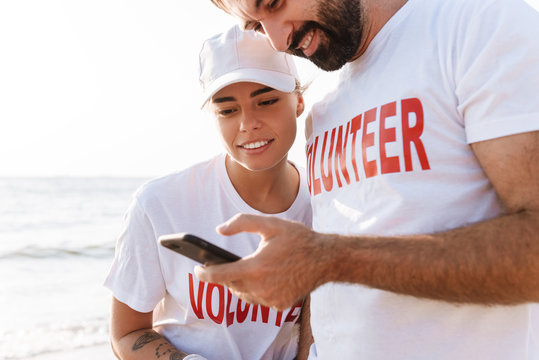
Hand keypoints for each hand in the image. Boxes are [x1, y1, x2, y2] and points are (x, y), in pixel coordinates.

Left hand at [195, 214, 324, 309]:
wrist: (326, 259)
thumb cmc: (298, 239)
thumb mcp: (270, 224)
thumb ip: (242, 223)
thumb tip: (220, 229)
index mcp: (256, 268)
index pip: (219, 276)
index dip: (204, 274)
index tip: (197, 270)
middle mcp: (261, 288)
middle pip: (231, 286)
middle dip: (224, 276)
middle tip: (223, 265)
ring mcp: (271, 300)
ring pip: (244, 295)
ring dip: (240, 284)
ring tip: (245, 270)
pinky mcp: (279, 306)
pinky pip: (259, 300)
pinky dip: (256, 290)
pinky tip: (264, 278)